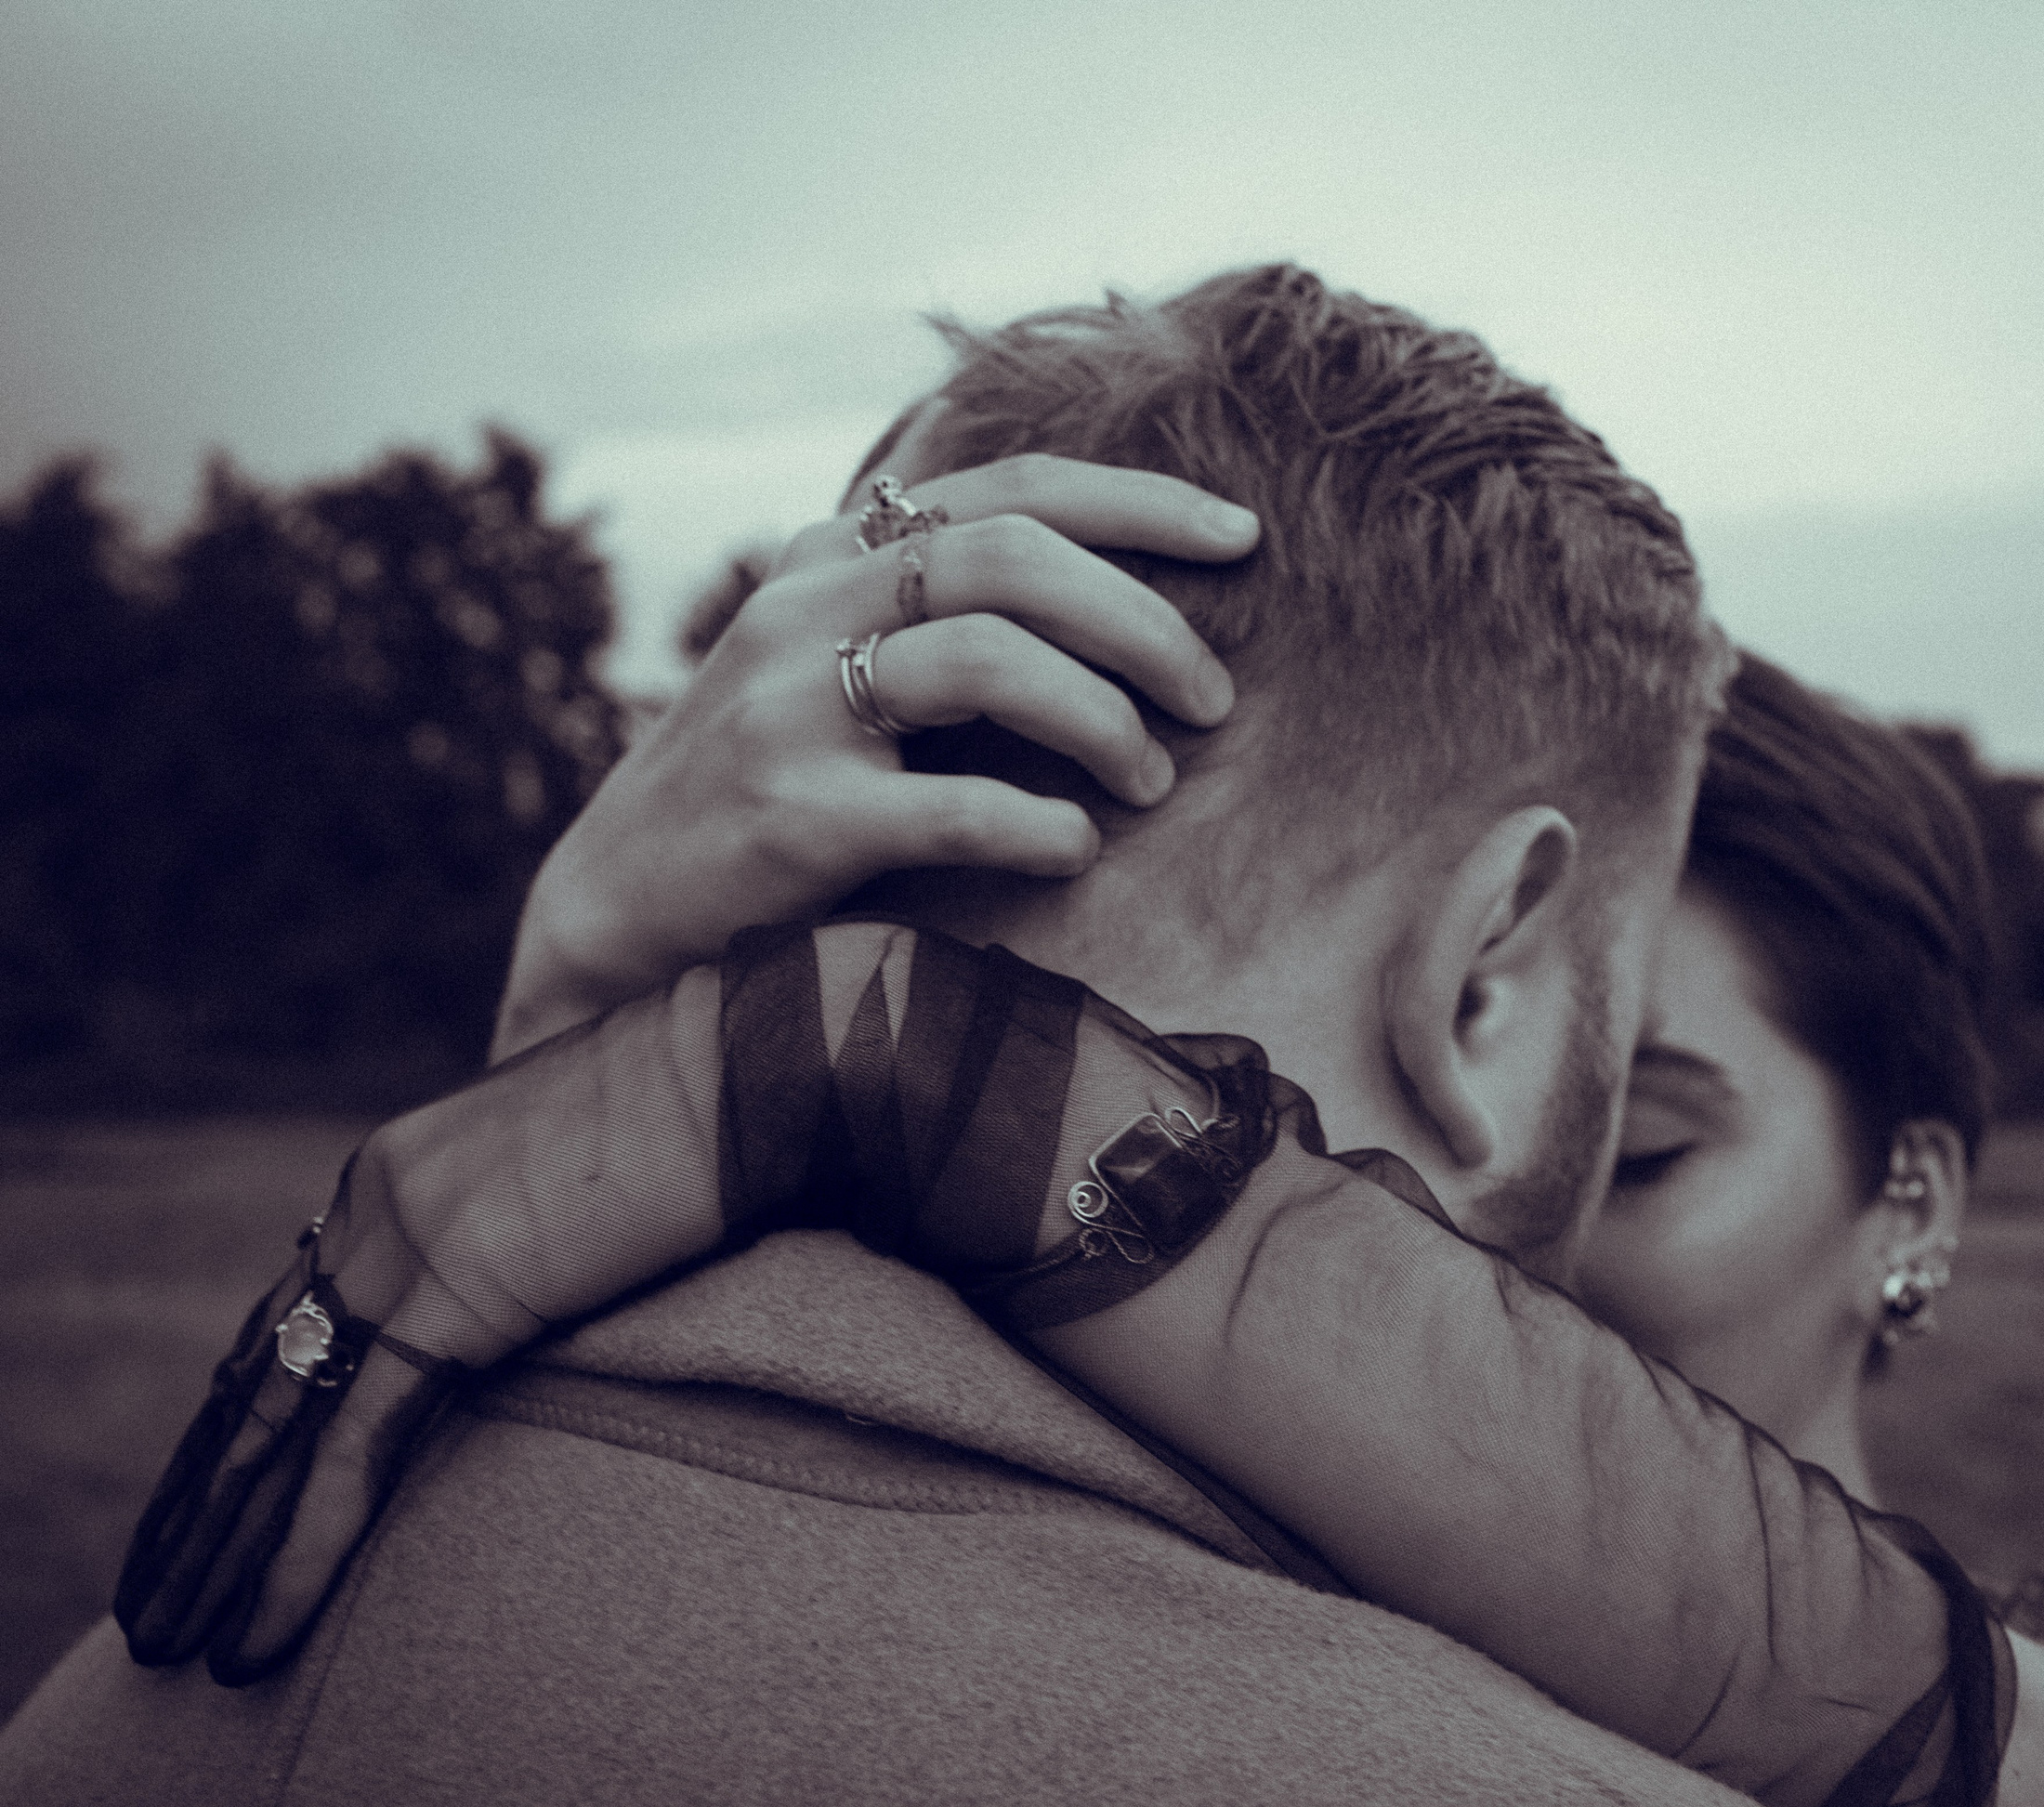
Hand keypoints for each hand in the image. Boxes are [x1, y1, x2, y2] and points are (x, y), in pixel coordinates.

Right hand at [493, 437, 1258, 1060]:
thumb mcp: (835, 663)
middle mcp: (806, 608)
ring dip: (1101, 718)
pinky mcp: (787, 817)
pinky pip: (945, 806)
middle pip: (1014, 561)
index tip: (1243, 537)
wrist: (620, 899)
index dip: (1141, 504)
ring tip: (1154, 781)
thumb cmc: (770, 783)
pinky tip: (1075, 849)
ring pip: (986, 658)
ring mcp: (788, 708)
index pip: (1013, 491)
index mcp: (834, 556)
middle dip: (1143, 623)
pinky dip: (1033, 823)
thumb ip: (937, 614)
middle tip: (1214, 699)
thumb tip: (1124, 602)